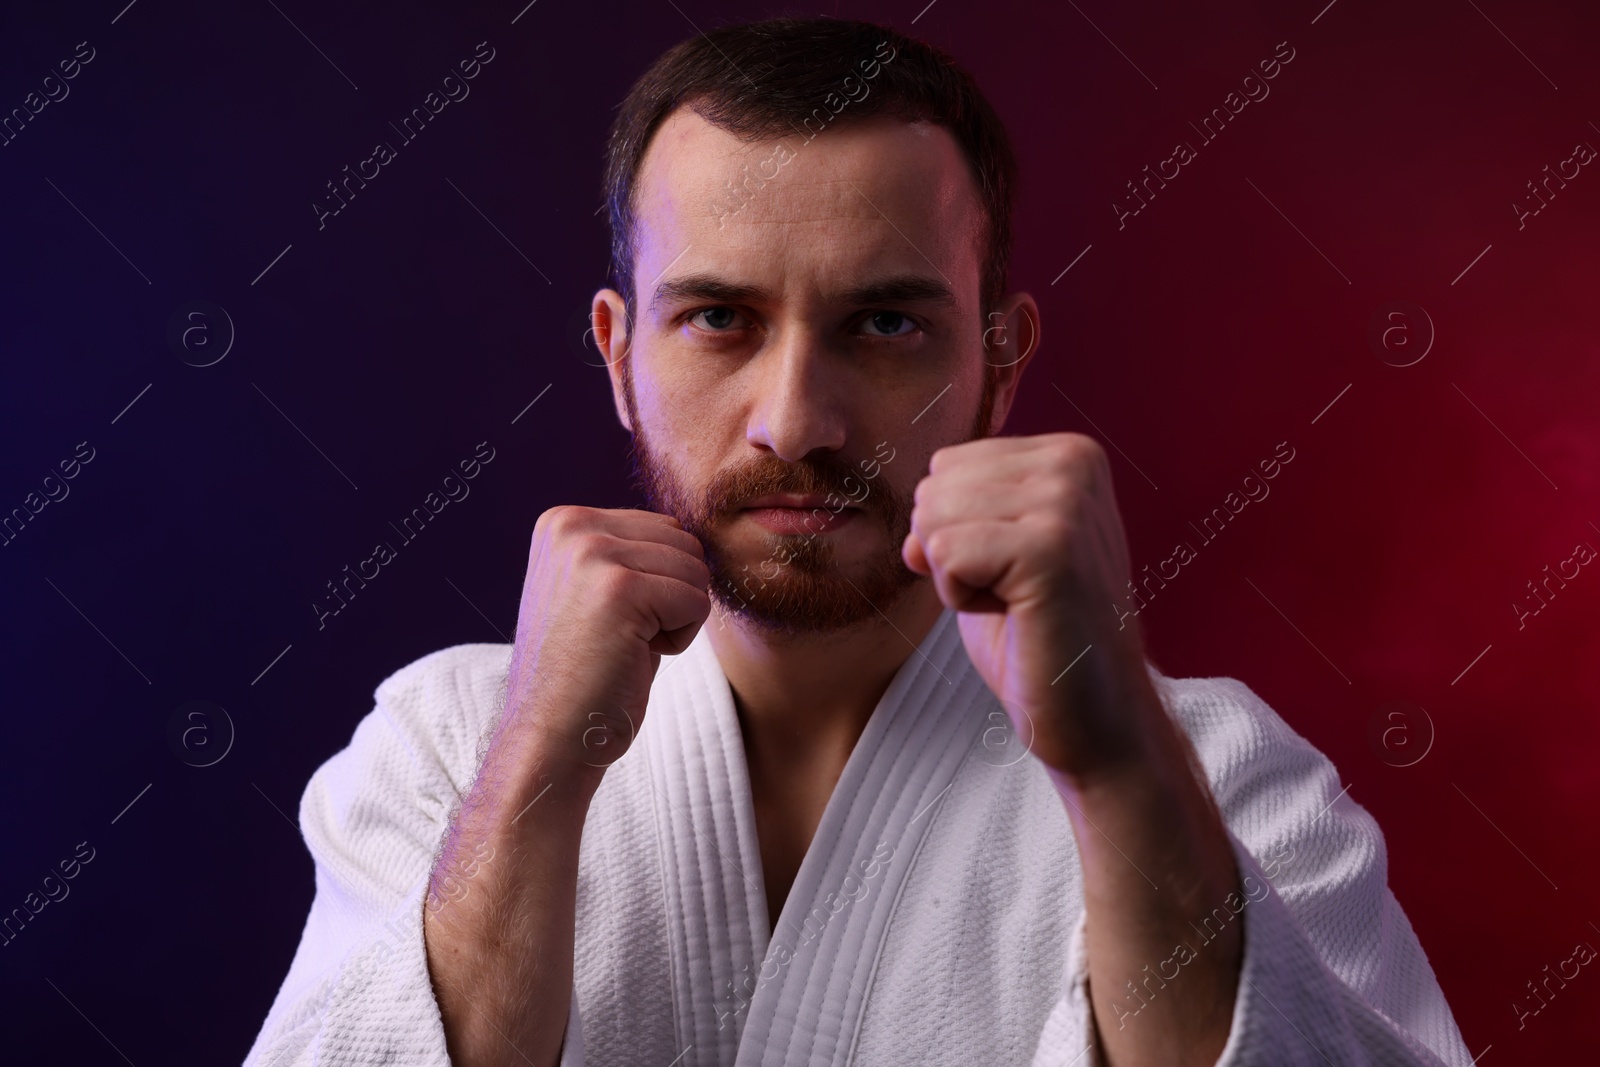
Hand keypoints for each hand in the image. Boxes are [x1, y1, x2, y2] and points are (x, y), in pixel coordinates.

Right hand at [504, 505, 711, 778]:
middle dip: (672, 598)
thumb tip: (691, 538)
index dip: (657, 584)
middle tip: (620, 638)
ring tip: (624, 647)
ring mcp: (592, 553)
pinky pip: (697, 602)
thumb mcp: (595, 592)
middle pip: (685, 544)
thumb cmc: (585, 675)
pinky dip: (680, 640)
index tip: (609, 621)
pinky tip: (632, 658)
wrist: (550, 737)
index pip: (664, 528)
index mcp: (563, 521)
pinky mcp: (620, 588)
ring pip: (696, 572)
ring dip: (676, 620)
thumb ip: (631, 554)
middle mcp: (572, 526)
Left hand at [901, 433, 1162, 781]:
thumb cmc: (1040, 638)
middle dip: (950, 551)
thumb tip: (911, 526)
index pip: (946, 464)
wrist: (1095, 715)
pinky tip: (1013, 616)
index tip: (1013, 572)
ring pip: (934, 516)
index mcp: (1068, 454)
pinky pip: (946, 553)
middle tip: (1013, 595)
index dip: (957, 531)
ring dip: (956, 577)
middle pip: (935, 485)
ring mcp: (1067, 503)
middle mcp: (1074, 465)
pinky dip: (960, 597)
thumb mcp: (990, 556)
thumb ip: (952, 517)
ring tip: (1015, 604)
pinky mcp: (1051, 548)